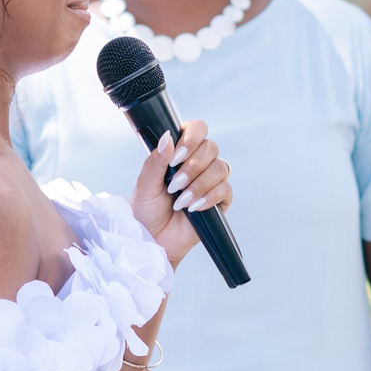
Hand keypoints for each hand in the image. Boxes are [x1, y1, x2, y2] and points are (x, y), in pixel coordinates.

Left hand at [131, 120, 230, 265]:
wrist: (154, 240)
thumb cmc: (147, 211)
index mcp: (180, 152)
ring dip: (199, 184)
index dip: (191, 138)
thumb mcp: (145, 184)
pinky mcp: (220, 200)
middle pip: (211, 147)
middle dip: (193, 167)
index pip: (197, 129)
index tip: (175, 157)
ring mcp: (211, 181)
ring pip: (220, 167)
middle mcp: (198, 163)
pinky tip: (194, 208)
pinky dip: (209, 197)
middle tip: (174, 185)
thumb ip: (155, 161)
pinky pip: (225, 189)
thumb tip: (166, 137)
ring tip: (181, 201)